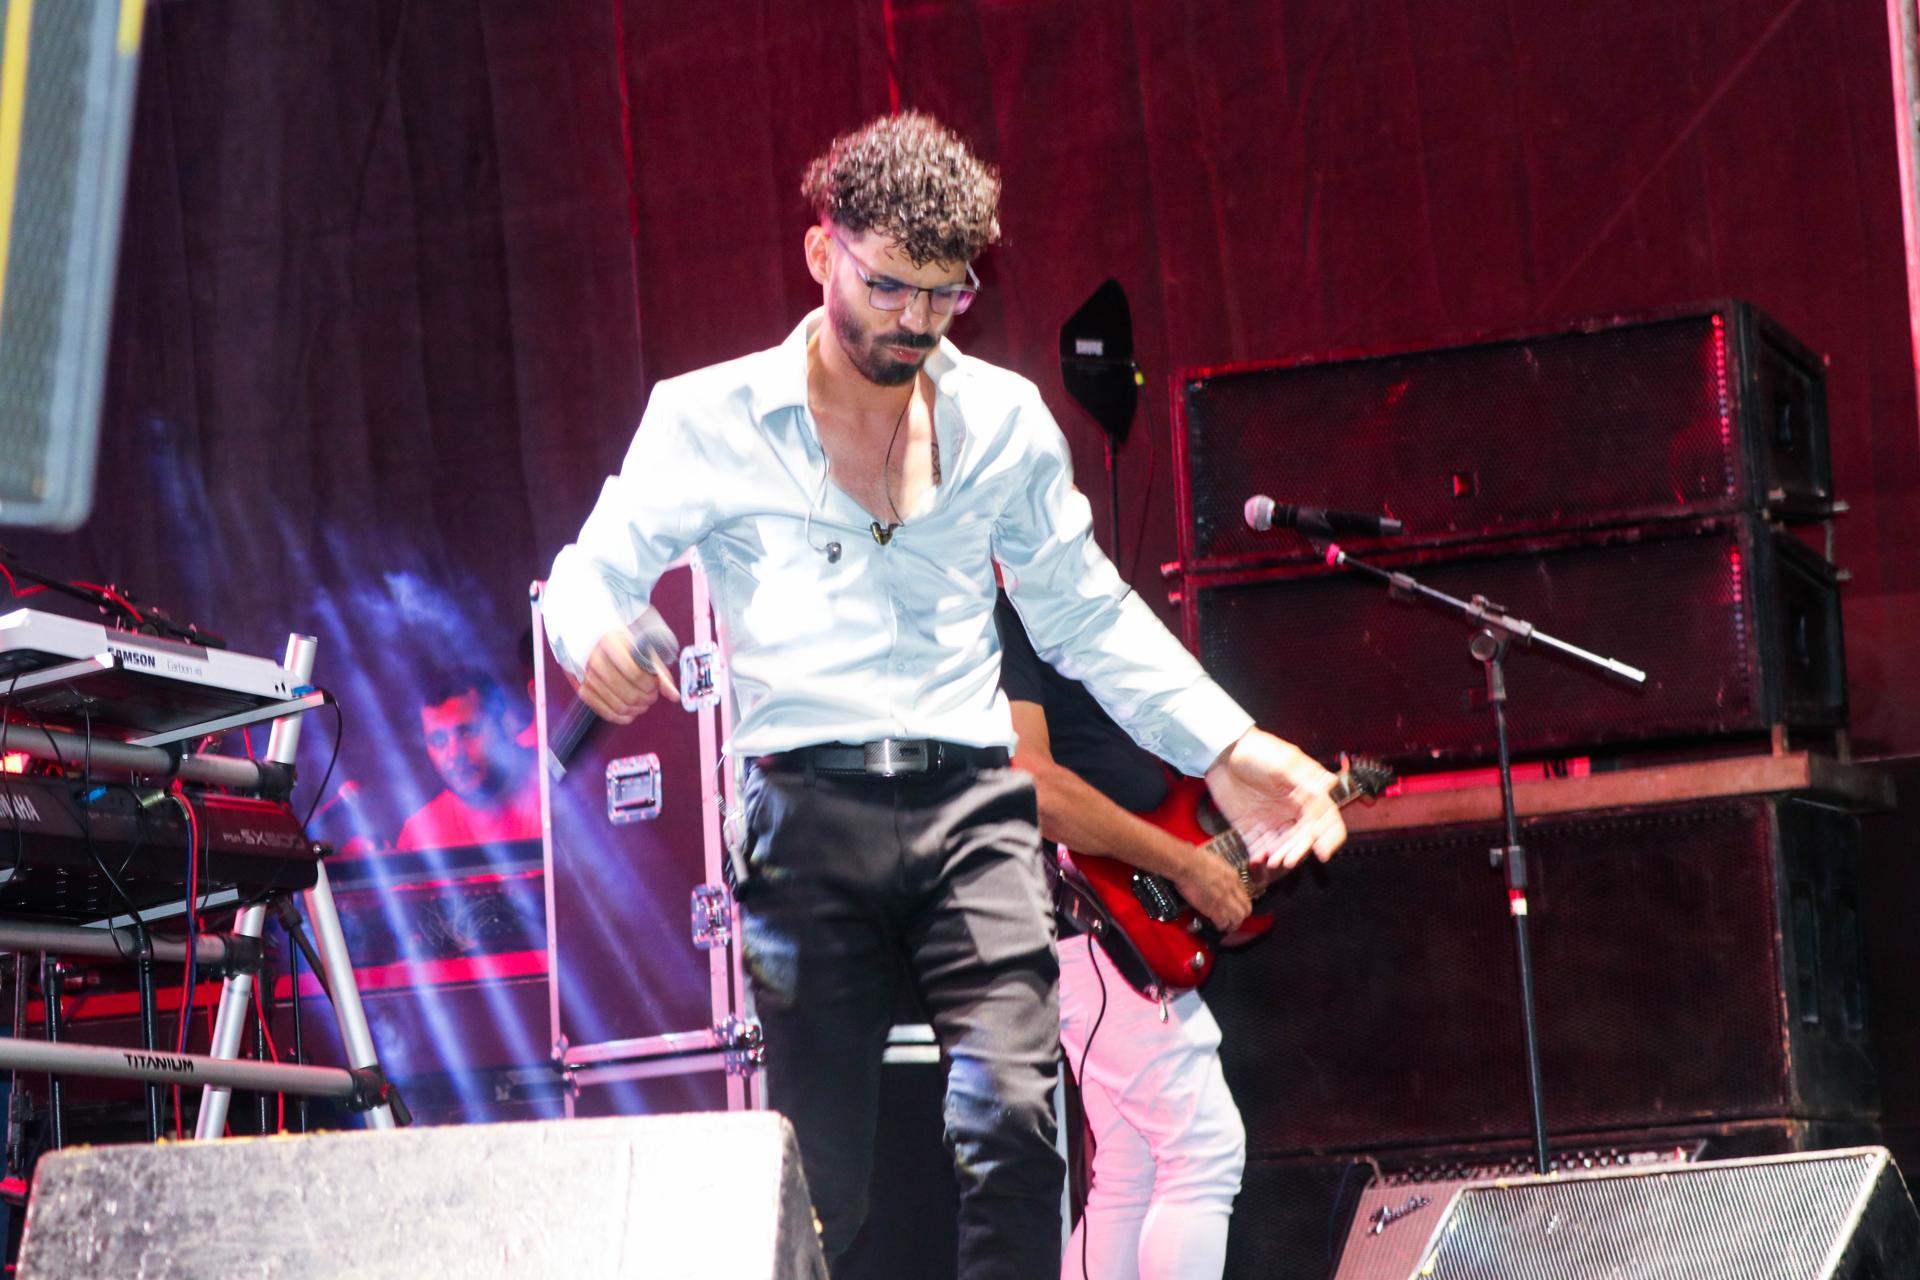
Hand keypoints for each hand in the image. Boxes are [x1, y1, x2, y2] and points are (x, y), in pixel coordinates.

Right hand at [579, 627, 679, 722]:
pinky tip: (632, 712)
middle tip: (652, 696)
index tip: (655, 684)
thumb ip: (660, 674)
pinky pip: (606, 713)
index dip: (650, 684)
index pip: (635, 673)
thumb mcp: (645, 653)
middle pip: (628, 693)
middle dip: (646, 699)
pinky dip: (623, 717)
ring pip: (619, 706)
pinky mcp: (585, 691)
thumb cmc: (628, 650)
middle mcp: (596, 660)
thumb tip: (674, 696)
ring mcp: (589, 677)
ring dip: (638, 709)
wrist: (602, 647)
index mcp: (611, 644)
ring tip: (644, 702)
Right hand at [1173, 852, 1253, 932]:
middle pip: (1246, 909)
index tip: (1234, 907)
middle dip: (1240, 916)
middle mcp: (1232, 889)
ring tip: (1226, 926)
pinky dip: (1221, 926)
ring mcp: (1224, 899)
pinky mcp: (1214, 908)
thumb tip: (1218, 876)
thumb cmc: (1194, 859)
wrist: (1187, 864)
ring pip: (1238, 918)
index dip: (1240, 904)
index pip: (1245, 895)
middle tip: (1233, 919)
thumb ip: (1221, 872)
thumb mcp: (1216, 861)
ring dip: (1232, 924)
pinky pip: (1223, 923)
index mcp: (1233, 877)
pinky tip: (1216, 925)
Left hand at [1204, 728, 1347, 875]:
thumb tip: (1329, 788)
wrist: (1223, 752)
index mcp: (1306, 795)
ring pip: (1283, 846)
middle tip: (1290, 860)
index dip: (1328, 837)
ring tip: (1274, 861)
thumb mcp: (1284, 762)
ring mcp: (1272, 821)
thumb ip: (1305, 779)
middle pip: (1304, 838)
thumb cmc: (1257, 751)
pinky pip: (1259, 847)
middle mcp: (1291, 811)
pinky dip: (1260, 856)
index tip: (1323, 851)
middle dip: (1299, 851)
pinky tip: (1259, 859)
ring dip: (1281, 856)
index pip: (1325, 820)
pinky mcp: (1251, 827)